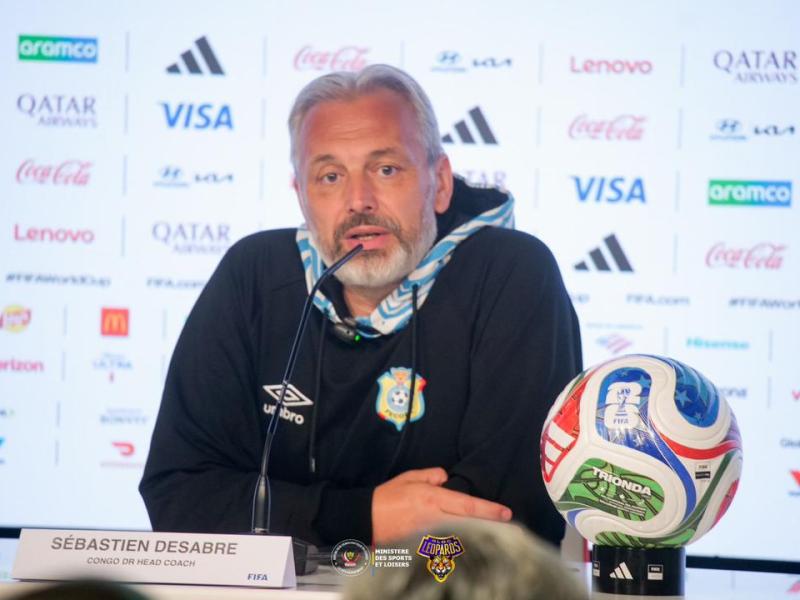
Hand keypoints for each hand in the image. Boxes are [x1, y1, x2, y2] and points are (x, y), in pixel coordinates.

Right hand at [371, 467, 512, 542]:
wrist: (363, 519)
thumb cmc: (386, 497)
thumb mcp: (408, 477)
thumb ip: (431, 475)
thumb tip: (447, 478)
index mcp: (431, 499)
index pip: (467, 505)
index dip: (489, 510)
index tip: (506, 513)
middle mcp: (433, 519)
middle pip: (469, 524)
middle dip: (490, 526)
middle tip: (508, 527)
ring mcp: (428, 536)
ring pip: (460, 538)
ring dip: (476, 537)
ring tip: (491, 535)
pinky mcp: (422, 548)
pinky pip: (445, 549)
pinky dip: (458, 547)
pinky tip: (469, 547)